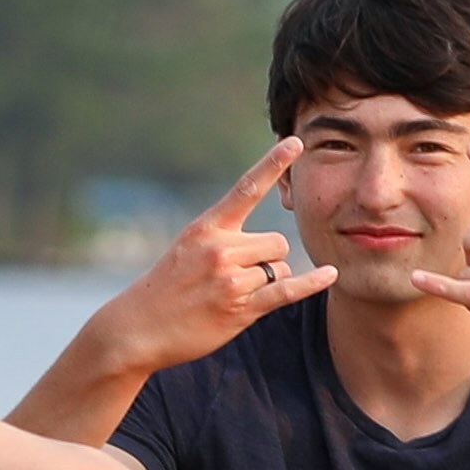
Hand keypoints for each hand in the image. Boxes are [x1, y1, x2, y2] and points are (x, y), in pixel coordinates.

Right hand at [76, 148, 330, 380]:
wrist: (138, 327)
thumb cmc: (167, 287)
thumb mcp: (188, 249)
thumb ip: (224, 238)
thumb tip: (273, 246)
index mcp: (207, 228)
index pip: (246, 188)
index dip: (272, 164)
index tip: (296, 142)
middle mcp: (221, 249)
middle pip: (276, 242)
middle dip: (268, 258)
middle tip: (238, 277)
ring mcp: (231, 280)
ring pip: (279, 269)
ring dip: (268, 282)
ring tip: (232, 295)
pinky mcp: (241, 308)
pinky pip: (286, 291)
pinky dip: (311, 284)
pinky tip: (331, 274)